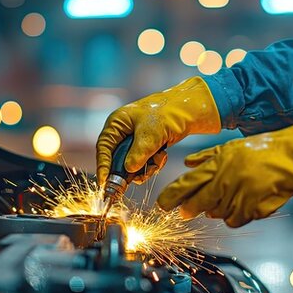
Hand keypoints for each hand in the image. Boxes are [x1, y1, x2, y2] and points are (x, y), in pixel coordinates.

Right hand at [96, 77, 221, 184]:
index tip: (104, 182)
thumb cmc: (167, 113)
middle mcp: (123, 133)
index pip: (104, 147)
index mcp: (117, 123)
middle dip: (129, 170)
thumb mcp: (151, 134)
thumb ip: (138, 153)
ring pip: (132, 164)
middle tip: (135, 180)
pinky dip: (153, 164)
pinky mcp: (147, 147)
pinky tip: (162, 156)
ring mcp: (135, 141)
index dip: (103, 165)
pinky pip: (144, 163)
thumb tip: (129, 170)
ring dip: (145, 167)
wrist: (189, 111)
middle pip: (117, 159)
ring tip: (158, 159)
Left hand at [157, 116, 292, 226]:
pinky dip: (236, 215)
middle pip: (198, 203)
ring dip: (218, 209)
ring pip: (217, 213)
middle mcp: (224, 181)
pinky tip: (244, 203)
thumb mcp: (230, 148)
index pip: (187, 183)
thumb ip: (206, 158)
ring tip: (231, 195)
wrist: (291, 159)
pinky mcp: (251, 209)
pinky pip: (235, 220)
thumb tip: (188, 164)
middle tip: (184, 212)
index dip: (172, 196)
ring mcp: (238, 197)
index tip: (163, 205)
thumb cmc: (261, 151)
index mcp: (217, 165)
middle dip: (188, 209)